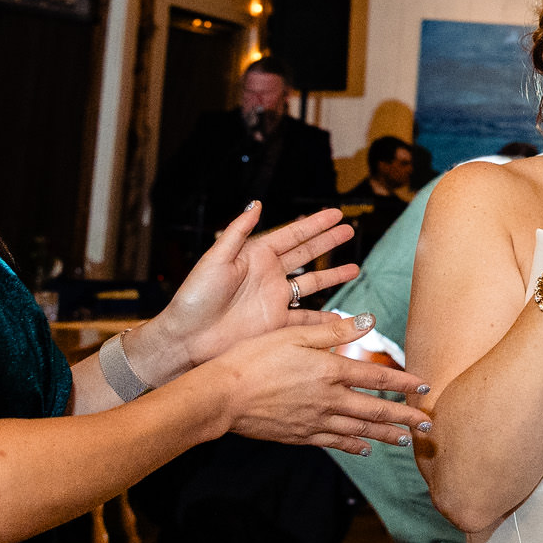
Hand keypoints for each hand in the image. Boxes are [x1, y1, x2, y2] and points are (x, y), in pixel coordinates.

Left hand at [134, 202, 359, 380]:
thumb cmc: (194, 298)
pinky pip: (307, 318)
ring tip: (354, 268)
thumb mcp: (214, 259)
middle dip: (328, 242)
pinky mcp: (276, 324)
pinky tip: (341, 316)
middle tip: (350, 230)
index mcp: (254, 255)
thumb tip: (256, 204)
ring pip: (312, 283)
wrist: (187, 339)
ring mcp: (273, 299)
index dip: (315, 224)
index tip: (336, 213)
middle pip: (306, 254)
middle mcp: (268, 275)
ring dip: (333, 276)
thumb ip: (237, 232)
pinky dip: (325, 318)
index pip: (292, 235)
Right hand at [203, 313, 430, 455]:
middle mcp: (328, 399)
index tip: (424, 386)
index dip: (402, 382)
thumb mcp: (294, 334)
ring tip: (407, 441)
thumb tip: (368, 321)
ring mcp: (315, 421)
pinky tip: (365, 449)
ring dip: (386, 436)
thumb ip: (333, 331)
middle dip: (405, 418)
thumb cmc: (254, 358)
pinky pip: (335, 443)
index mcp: (329, 371)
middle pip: (375, 410)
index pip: (376, 377)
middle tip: (429, 426)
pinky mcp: (300, 436)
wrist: (222, 396)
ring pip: (359, 431)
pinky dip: (354, 446)